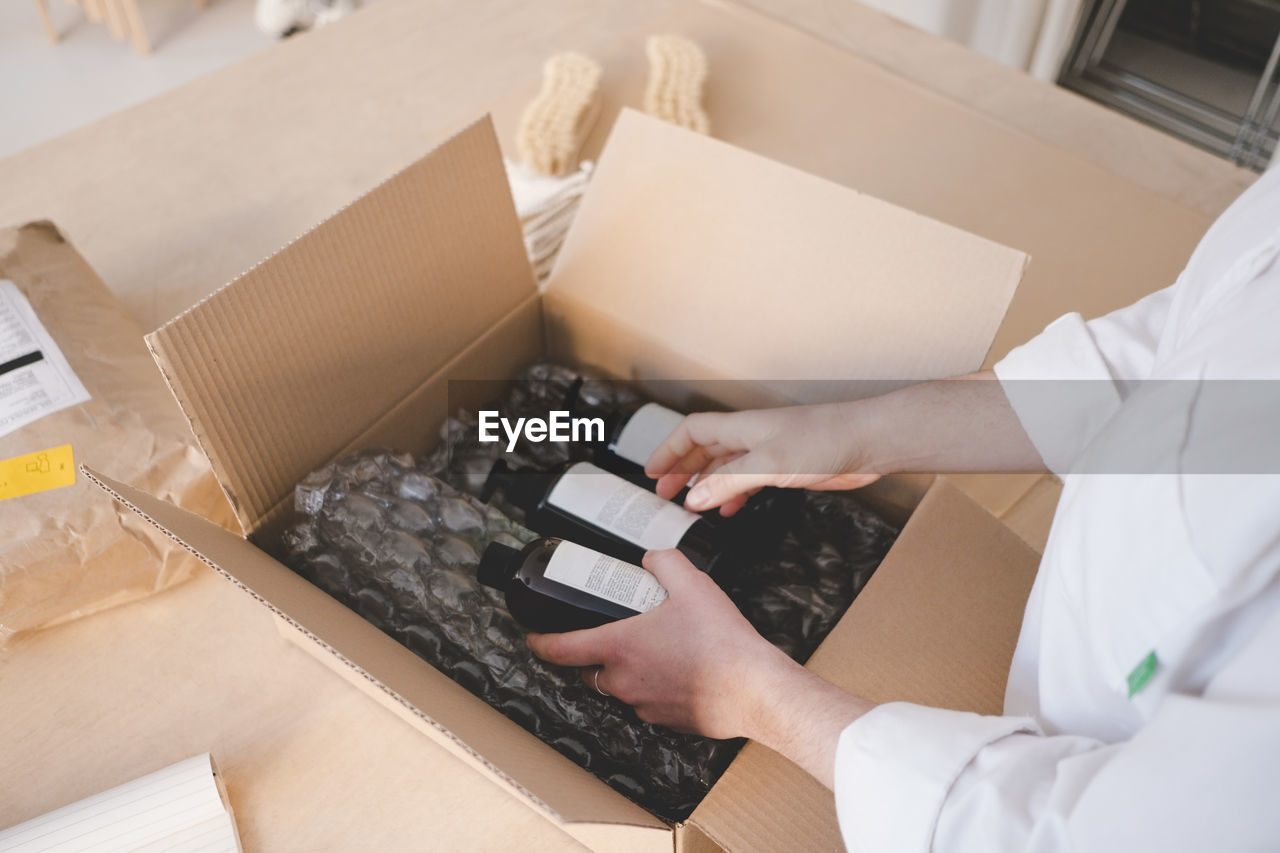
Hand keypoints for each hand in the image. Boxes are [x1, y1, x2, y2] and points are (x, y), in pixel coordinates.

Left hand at [526, 549, 796, 738]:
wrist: (754, 689)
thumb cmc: (721, 641)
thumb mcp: (692, 584)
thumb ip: (664, 562)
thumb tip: (651, 558)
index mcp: (619, 648)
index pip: (561, 650)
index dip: (541, 643)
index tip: (533, 638)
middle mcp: (624, 682)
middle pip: (590, 671)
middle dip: (592, 655)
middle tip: (608, 634)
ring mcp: (644, 705)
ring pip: (621, 688)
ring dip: (627, 672)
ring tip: (654, 649)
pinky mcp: (667, 721)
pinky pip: (648, 702)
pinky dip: (654, 687)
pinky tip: (679, 670)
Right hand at [645, 403, 881, 514]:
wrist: (868, 441)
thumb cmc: (826, 438)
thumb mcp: (769, 463)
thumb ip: (729, 481)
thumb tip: (696, 498)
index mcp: (741, 428)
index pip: (691, 432)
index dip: (668, 450)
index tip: (651, 472)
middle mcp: (751, 437)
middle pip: (704, 450)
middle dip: (681, 470)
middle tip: (665, 493)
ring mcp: (768, 452)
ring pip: (725, 467)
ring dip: (706, 485)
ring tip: (692, 506)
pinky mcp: (786, 467)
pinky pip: (748, 480)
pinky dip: (734, 495)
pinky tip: (731, 510)